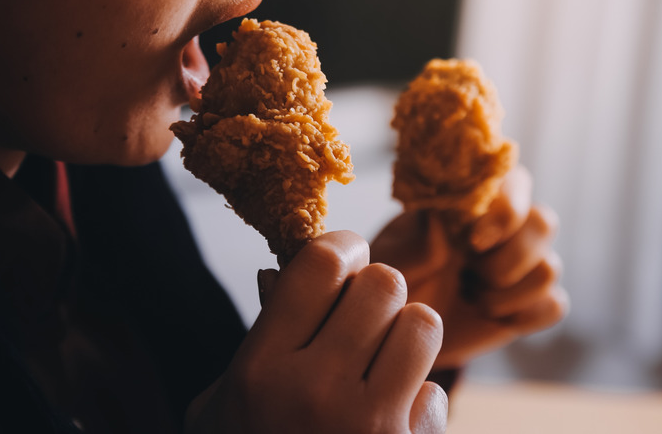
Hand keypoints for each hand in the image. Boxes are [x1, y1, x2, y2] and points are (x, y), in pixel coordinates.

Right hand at [186, 231, 447, 433]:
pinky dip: (420, 403)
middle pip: (381, 285)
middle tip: (363, 312)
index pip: (320, 265)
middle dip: (375, 291)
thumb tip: (278, 276)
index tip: (346, 255)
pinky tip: (390, 424)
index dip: (340, 247)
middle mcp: (315, 392)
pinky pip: (438, 395)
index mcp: (260, 370)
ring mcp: (368, 428)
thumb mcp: (223, 405)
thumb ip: (256, 342)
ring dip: (406, 335)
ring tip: (383, 358)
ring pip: (422, 325)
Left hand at [371, 166, 568, 368]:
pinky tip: (486, 315)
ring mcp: (520, 266)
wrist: (395, 329)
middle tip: (466, 274)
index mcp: (473, 201)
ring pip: (549, 268)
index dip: (505, 211)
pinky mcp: (529, 304)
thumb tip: (446, 224)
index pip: (514, 183)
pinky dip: (521, 314)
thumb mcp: (392, 258)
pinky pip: (553, 305)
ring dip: (507, 290)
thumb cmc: (390, 279)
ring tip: (468, 295)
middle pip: (544, 223)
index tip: (473, 240)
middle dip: (508, 257)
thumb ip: (419, 241)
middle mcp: (505, 228)